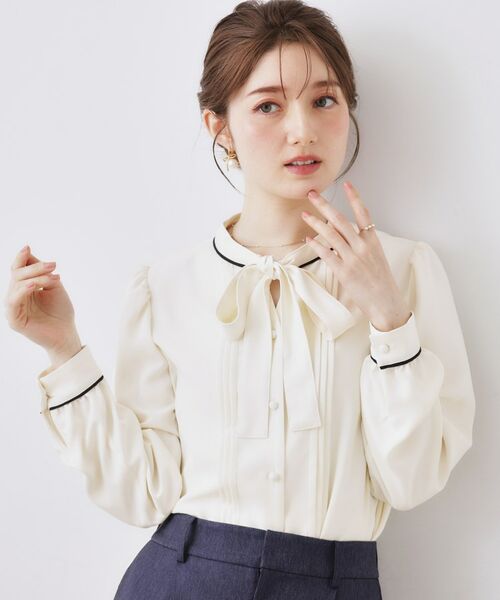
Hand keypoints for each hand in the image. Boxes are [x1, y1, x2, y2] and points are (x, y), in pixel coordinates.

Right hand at [4, 245, 80, 351]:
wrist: (66, 333)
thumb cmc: (60, 310)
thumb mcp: (53, 285)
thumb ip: (41, 271)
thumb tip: (28, 253)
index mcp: (23, 288)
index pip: (17, 270)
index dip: (20, 258)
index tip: (28, 247)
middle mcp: (15, 297)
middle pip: (17, 275)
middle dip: (35, 268)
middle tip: (53, 265)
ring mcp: (14, 309)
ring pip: (16, 286)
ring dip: (34, 278)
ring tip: (51, 277)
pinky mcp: (14, 320)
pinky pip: (14, 302)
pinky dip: (23, 291)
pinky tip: (34, 286)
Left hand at [301, 181, 411, 330]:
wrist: (386, 302)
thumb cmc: (381, 281)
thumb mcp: (377, 257)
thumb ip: (363, 243)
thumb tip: (345, 233)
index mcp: (373, 241)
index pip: (364, 213)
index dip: (354, 198)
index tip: (346, 184)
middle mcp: (363, 247)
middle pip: (341, 220)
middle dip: (324, 205)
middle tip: (312, 194)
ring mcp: (353, 259)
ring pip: (331, 235)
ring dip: (315, 223)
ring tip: (304, 213)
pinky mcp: (344, 272)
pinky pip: (327, 255)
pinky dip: (316, 245)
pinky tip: (308, 238)